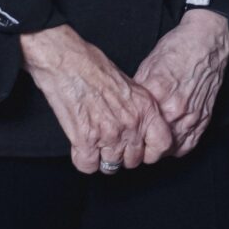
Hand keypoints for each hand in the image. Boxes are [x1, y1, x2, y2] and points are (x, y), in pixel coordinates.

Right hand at [22, 25, 174, 174]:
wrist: (66, 61)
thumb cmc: (93, 66)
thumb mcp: (130, 85)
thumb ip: (138, 109)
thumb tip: (140, 127)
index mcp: (145, 108)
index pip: (162, 144)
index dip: (151, 151)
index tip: (141, 149)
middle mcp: (131, 124)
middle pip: (133, 161)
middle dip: (121, 155)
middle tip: (110, 142)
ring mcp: (109, 134)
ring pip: (111, 167)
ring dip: (101, 157)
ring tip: (94, 141)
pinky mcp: (85, 140)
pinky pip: (88, 166)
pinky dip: (83, 159)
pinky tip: (81, 144)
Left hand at [133, 10, 228, 156]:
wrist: (205, 43)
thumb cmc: (178, 49)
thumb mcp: (147, 65)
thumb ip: (137, 90)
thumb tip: (126, 106)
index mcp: (157, 93)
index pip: (136, 125)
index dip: (127, 132)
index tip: (123, 133)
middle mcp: (175, 108)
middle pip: (150, 141)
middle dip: (141, 143)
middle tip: (134, 141)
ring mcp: (191, 116)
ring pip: (169, 149)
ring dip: (158, 149)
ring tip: (149, 143)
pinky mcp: (203, 119)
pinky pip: (187, 145)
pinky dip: (176, 147)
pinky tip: (168, 141)